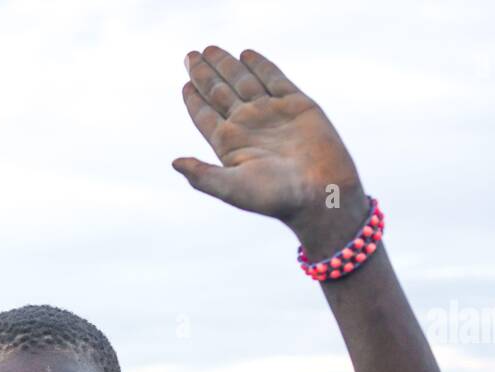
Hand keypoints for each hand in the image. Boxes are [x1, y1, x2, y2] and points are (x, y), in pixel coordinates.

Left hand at [173, 46, 366, 251]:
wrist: (320, 193)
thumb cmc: (275, 197)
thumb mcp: (232, 188)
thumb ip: (202, 176)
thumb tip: (174, 163)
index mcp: (229, 143)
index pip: (205, 115)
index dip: (194, 100)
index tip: (184, 84)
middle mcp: (248, 125)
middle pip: (219, 92)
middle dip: (203, 74)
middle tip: (190, 55)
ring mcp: (271, 113)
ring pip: (243, 81)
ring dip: (226, 65)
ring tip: (209, 49)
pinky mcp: (297, 104)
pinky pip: (274, 78)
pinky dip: (261, 65)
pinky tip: (246, 54)